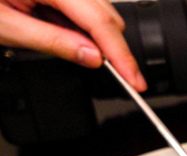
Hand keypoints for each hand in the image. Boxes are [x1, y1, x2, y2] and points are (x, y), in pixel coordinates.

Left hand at [0, 0, 144, 90]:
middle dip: (109, 46)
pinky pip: (74, 6)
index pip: (99, 21)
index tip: (135, 80)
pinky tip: (59, 35)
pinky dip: (74, 26)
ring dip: (89, 36)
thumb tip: (92, 58)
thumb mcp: (5, 27)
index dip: (121, 54)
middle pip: (103, 13)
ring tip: (67, 50)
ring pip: (92, 10)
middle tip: (114, 76)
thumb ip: (53, 42)